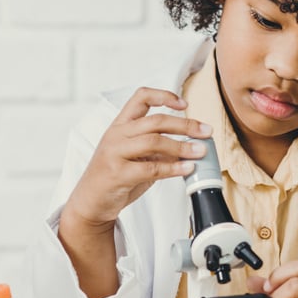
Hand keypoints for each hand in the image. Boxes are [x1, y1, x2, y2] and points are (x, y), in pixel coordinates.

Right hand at [63, 87, 211, 231]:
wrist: (91, 201)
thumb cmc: (117, 175)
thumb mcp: (136, 154)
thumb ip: (158, 145)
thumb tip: (193, 142)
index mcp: (121, 125)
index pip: (140, 97)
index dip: (164, 96)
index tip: (184, 103)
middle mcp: (116, 134)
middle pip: (155, 121)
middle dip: (185, 125)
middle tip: (206, 131)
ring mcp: (114, 153)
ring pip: (153, 142)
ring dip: (182, 146)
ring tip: (201, 150)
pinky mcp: (117, 173)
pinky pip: (151, 168)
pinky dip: (173, 168)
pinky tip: (187, 168)